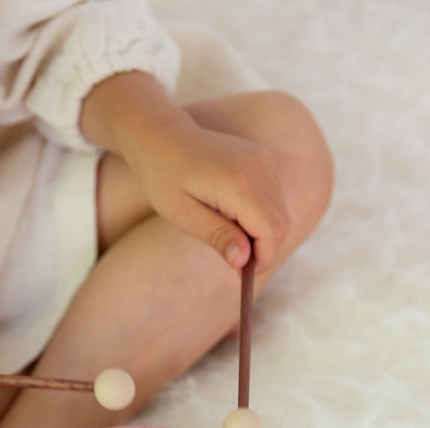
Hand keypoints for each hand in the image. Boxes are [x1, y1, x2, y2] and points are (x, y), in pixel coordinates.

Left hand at [81, 72, 290, 271]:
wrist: (161, 135)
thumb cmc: (164, 177)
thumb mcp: (183, 214)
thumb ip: (217, 236)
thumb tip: (242, 262)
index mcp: (240, 184)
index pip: (272, 231)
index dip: (262, 259)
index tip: (242, 276)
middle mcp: (259, 169)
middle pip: (281, 224)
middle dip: (264, 251)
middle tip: (236, 265)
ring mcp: (263, 161)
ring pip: (280, 213)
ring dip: (262, 235)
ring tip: (230, 241)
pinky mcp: (262, 160)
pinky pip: (274, 199)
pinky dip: (261, 218)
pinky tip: (234, 222)